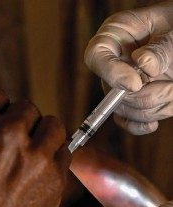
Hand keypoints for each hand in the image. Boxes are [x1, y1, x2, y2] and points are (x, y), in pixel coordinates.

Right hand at [0, 89, 70, 206]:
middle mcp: (6, 132)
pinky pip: (64, 150)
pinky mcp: (54, 175)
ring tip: (32, 151)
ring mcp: (33, 154)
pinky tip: (39, 169)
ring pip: (52, 124)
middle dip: (21, 122)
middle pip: (26, 107)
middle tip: (14, 140)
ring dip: (42, 134)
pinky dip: (54, 156)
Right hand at [85, 2, 172, 134]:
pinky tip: (153, 122)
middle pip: (113, 92)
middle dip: (145, 95)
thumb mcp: (171, 27)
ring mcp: (121, 84)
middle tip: (171, 86)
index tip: (136, 84)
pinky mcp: (133, 101)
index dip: (111, 74)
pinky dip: (141, 125)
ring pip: (126, 110)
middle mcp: (113, 62)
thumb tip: (145, 65)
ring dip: (156, 106)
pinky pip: (128, 122)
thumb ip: (161, 46)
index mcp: (114, 36)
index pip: (96, 57)